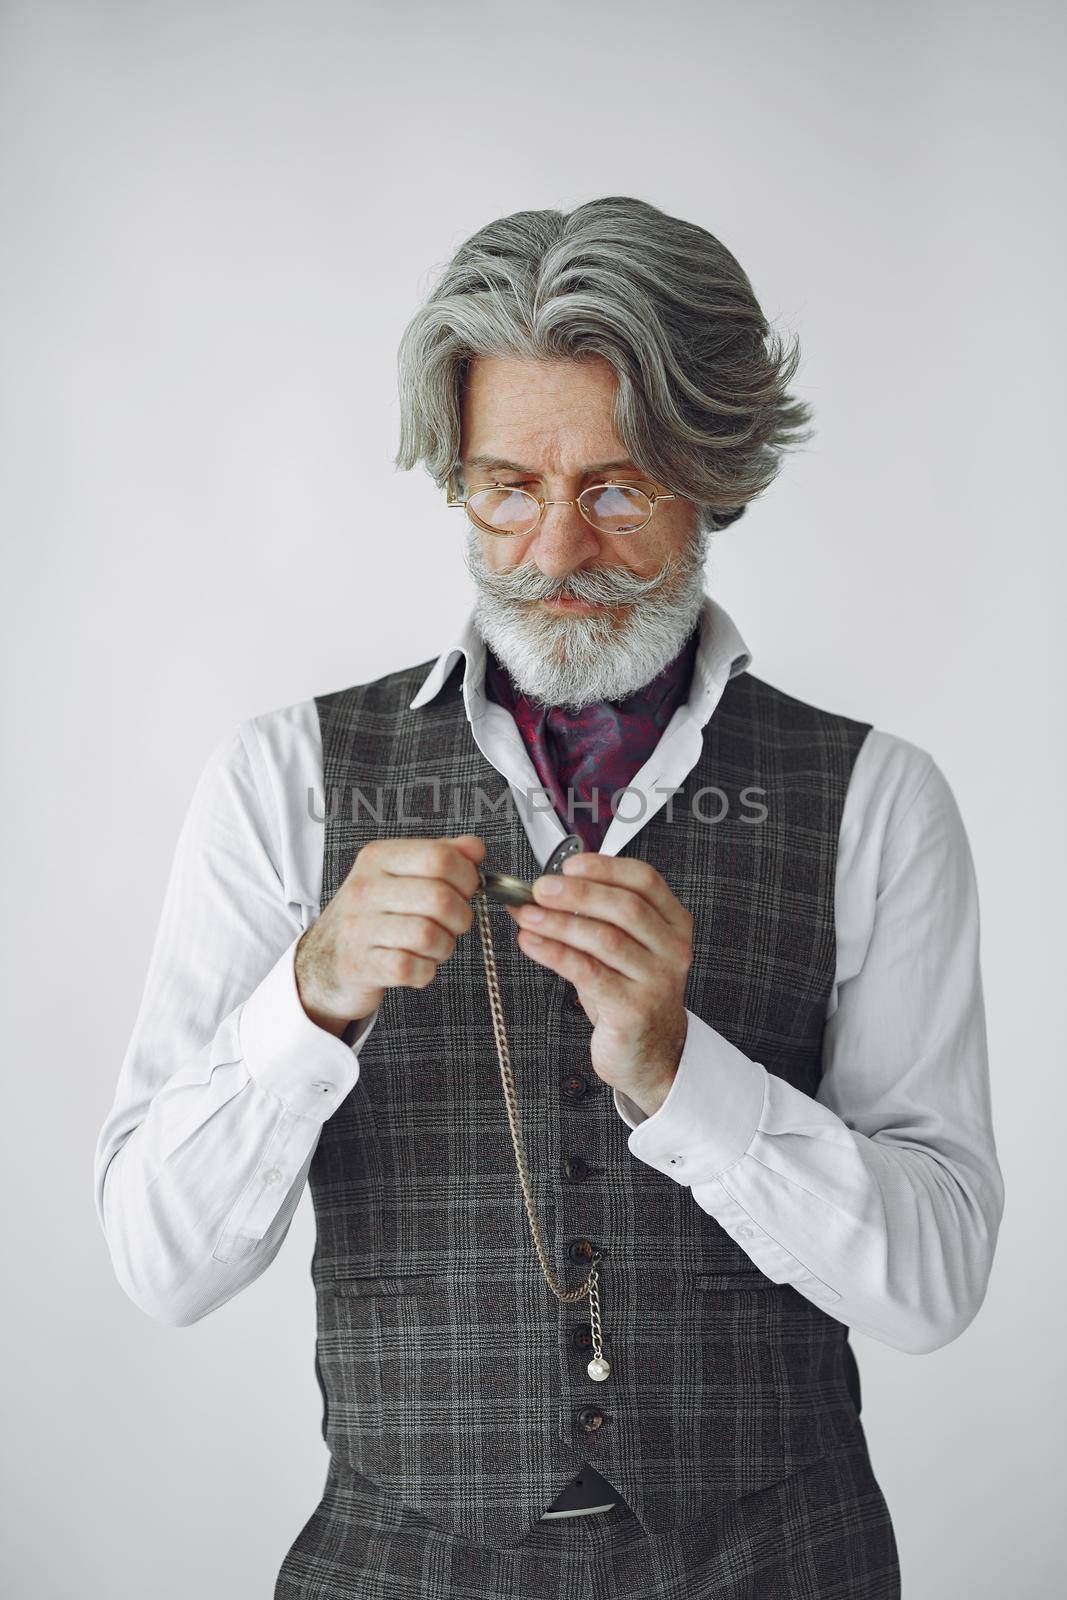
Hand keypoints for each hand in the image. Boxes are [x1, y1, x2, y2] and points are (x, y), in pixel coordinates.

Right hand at [295, 834, 484, 1035]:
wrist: (322, 960)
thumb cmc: (373, 915)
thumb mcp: (401, 876)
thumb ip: (440, 857)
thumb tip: (474, 848)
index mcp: (378, 858)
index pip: (440, 857)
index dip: (467, 877)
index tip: (466, 890)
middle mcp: (364, 888)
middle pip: (440, 898)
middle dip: (460, 917)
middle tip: (454, 924)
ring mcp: (357, 928)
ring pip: (428, 935)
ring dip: (444, 947)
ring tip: (435, 947)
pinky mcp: (357, 965)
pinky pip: (410, 968)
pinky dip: (425, 972)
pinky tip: (419, 966)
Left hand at [506, 854, 691, 1114]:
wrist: (649, 1053)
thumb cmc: (630, 995)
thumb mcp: (622, 950)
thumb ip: (593, 918)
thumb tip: (541, 891)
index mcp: (674, 925)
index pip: (646, 881)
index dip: (605, 867)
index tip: (569, 865)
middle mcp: (672, 950)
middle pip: (626, 907)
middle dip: (577, 893)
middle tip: (540, 888)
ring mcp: (657, 981)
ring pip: (605, 939)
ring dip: (559, 922)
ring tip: (527, 914)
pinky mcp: (633, 1009)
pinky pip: (589, 972)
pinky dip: (555, 953)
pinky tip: (532, 943)